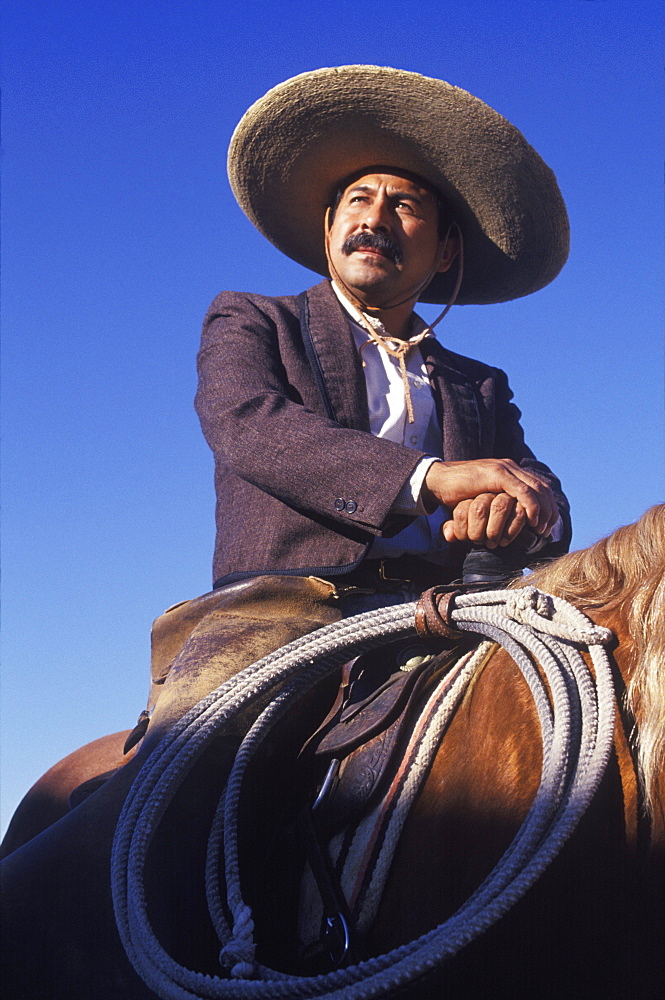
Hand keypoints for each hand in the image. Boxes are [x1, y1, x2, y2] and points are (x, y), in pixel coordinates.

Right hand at [423, 458, 558, 537]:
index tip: (547, 526)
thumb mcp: (484, 498)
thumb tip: (512, 519)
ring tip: (541, 528)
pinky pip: (522, 491)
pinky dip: (531, 506)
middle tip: (548, 530)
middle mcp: (510, 467)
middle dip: (550, 510)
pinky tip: (532, 520)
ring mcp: (504, 469)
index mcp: (510, 470)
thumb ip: (498, 503)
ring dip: (543, 510)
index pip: (540, 487)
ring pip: (537, 489)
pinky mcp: (496, 474)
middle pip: (543, 487)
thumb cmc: (458, 493)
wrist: (438, 481)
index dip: (548, 506)